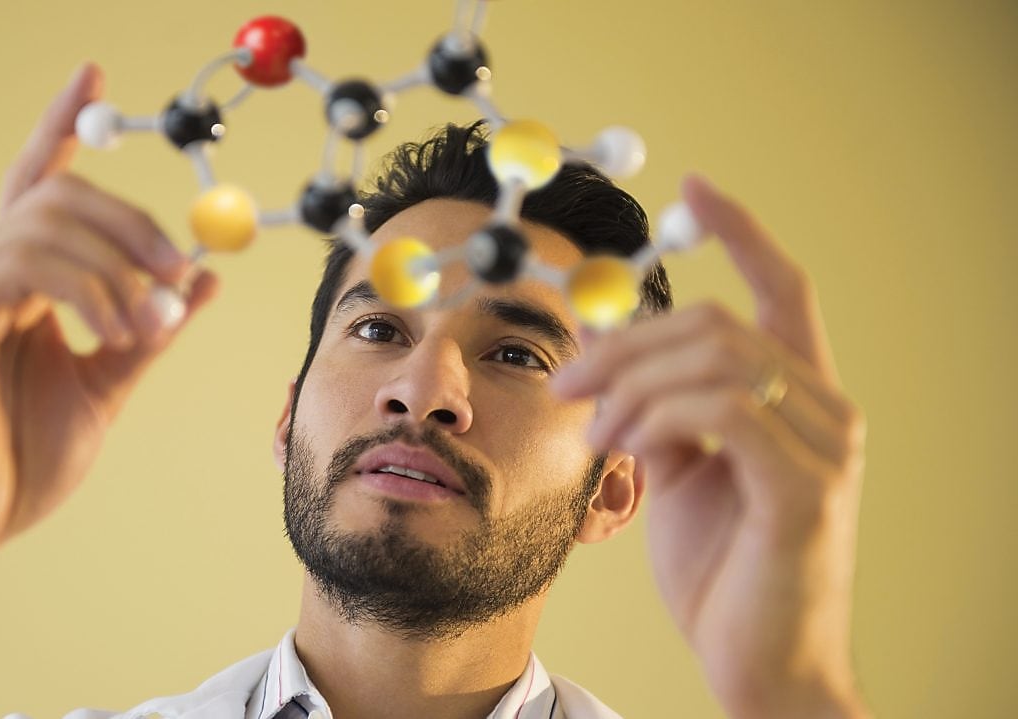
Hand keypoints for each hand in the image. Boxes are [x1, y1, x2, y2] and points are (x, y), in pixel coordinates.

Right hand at [0, 63, 217, 688]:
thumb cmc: (20, 461)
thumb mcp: (108, 383)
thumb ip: (150, 329)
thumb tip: (204, 278)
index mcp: (19, 281)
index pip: (39, 181)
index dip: (63, 123)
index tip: (93, 72)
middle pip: (56, 191)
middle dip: (132, 220)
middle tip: (179, 269)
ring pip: (47, 221)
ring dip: (119, 266)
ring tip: (146, 328)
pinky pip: (27, 264)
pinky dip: (88, 289)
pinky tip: (112, 330)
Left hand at [553, 176, 869, 717]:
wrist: (756, 661)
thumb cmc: (721, 569)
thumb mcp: (677, 472)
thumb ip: (657, 410)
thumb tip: (609, 359)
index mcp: (797, 397)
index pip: (781, 289)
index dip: (742, 231)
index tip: (695, 187)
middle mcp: (826, 408)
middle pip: (719, 321)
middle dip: (627, 342)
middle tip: (567, 382)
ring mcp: (825, 446)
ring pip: (717, 356)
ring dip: (632, 383)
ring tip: (594, 431)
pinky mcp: (806, 486)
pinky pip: (723, 409)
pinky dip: (657, 415)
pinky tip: (625, 446)